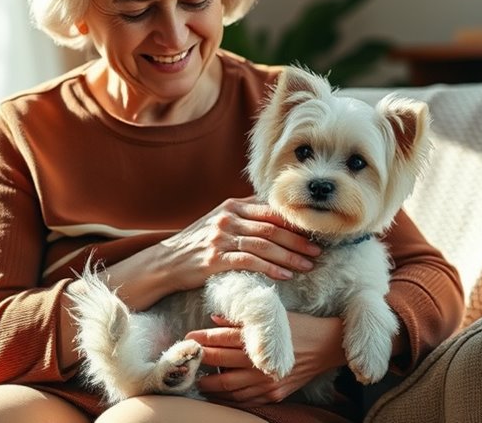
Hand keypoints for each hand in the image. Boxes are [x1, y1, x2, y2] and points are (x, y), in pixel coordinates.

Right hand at [158, 197, 321, 291]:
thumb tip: (274, 211)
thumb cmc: (196, 243)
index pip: (270, 210)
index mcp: (232, 206)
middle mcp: (227, 218)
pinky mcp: (215, 259)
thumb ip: (244, 214)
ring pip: (264, 245)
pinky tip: (285, 275)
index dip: (293, 221)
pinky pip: (249, 262)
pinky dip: (270, 268)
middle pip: (271, 227)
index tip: (313, 232)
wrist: (165, 262)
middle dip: (297, 240)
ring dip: (289, 256)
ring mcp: (220, 237)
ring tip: (307, 265)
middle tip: (317, 251)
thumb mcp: (218, 220)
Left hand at [186, 313, 345, 405]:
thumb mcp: (273, 316)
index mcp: (260, 339)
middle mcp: (261, 362)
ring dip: (210, 384)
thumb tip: (214, 319)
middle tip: (187, 360)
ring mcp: (267, 381)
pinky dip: (228, 398)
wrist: (327, 346)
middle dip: (202, 361)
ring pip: (229, 387)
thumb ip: (242, 320)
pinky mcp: (273, 394)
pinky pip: (245, 400)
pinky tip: (217, 394)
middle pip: (221, 363)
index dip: (203, 338)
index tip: (188, 337)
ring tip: (197, 380)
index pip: (223, 338)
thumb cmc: (298, 327)